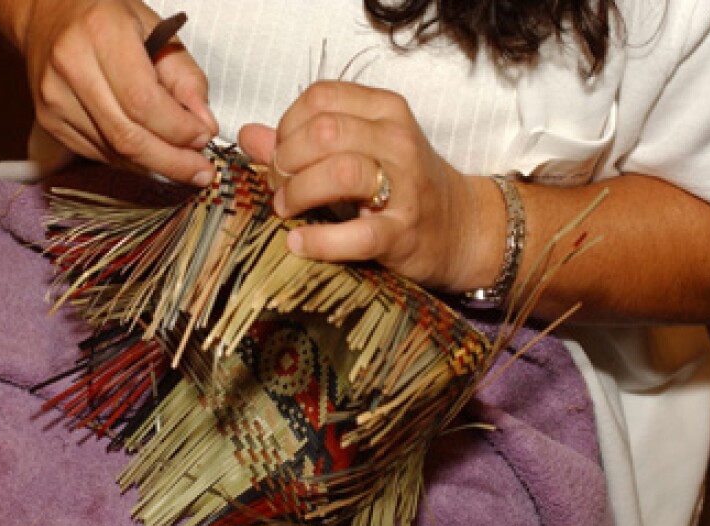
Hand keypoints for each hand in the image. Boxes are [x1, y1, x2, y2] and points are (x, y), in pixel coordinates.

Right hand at [13, 0, 217, 183]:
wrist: (47, 15)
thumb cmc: (110, 18)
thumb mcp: (158, 32)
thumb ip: (186, 79)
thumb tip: (206, 126)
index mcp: (100, 34)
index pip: (143, 102)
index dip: (178, 130)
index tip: (205, 138)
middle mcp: (71, 67)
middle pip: (127, 137)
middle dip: (172, 162)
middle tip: (201, 171)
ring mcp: (55, 99)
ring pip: (115, 153)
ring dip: (156, 164)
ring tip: (182, 161)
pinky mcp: (50, 122)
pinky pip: (101, 154)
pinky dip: (132, 160)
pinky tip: (150, 152)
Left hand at [238, 81, 500, 292]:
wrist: (461, 229)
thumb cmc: (401, 187)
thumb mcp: (357, 152)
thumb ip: (301, 142)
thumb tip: (248, 135)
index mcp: (385, 110)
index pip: (319, 98)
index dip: (287, 126)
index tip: (281, 155)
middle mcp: (397, 140)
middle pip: (323, 131)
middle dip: (286, 160)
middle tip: (278, 187)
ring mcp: (405, 186)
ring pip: (337, 171)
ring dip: (297, 193)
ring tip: (287, 210)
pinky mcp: (403, 233)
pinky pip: (355, 234)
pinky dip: (318, 241)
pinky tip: (298, 243)